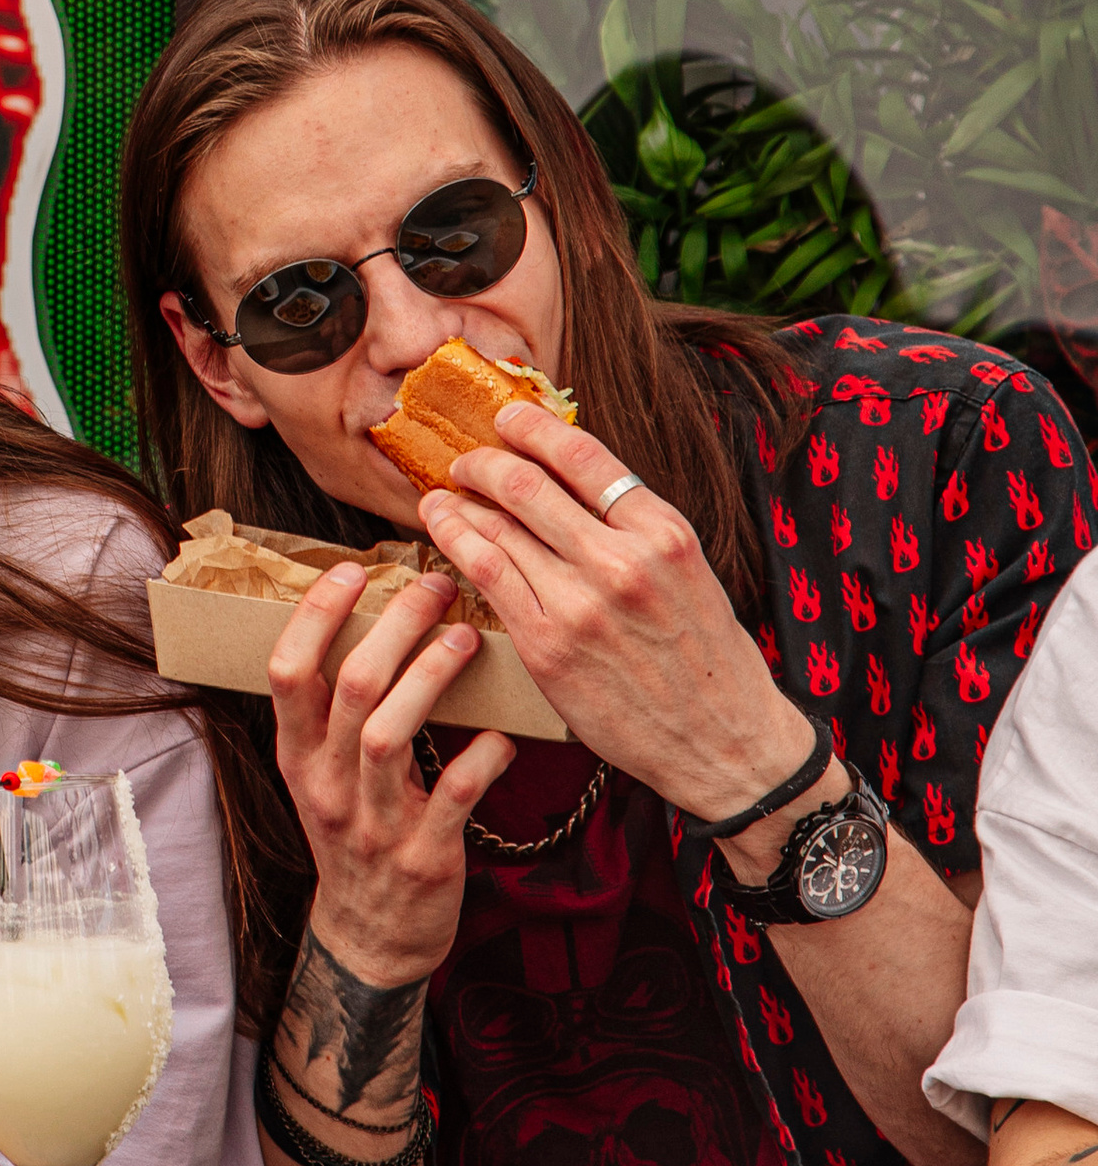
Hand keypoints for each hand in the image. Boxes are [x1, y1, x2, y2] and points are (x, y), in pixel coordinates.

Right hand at [265, 562, 513, 987]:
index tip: (354, 569)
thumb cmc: (356, 837)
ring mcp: (372, 824)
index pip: (286, 671)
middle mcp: (326, 785)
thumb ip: (336, 714)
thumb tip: (378, 621)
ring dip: (431, 678)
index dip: (316, 615)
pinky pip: (454, 797)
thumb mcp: (322, 776)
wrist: (371, 940)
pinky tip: (504, 734)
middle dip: (394, 626)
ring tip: (466, 637)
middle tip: (435, 587)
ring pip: (389, 736)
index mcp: (297, 757)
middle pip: (350, 688)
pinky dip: (481, 759)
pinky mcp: (423, 857)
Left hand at [418, 405, 807, 821]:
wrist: (725, 745)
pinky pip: (488, 577)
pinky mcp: (548, 647)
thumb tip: (570, 480)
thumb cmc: (708, 659)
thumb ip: (634, 526)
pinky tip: (444, 532)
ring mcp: (581, 605)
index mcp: (664, 532)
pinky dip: (457, 544)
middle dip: (484, 462)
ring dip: (459, 503)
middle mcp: (622, 561)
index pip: (583, 454)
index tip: (507, 420)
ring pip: (498, 528)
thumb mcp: (689, 571)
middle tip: (466, 462)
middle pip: (527, 484)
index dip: (532, 427)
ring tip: (441, 495)